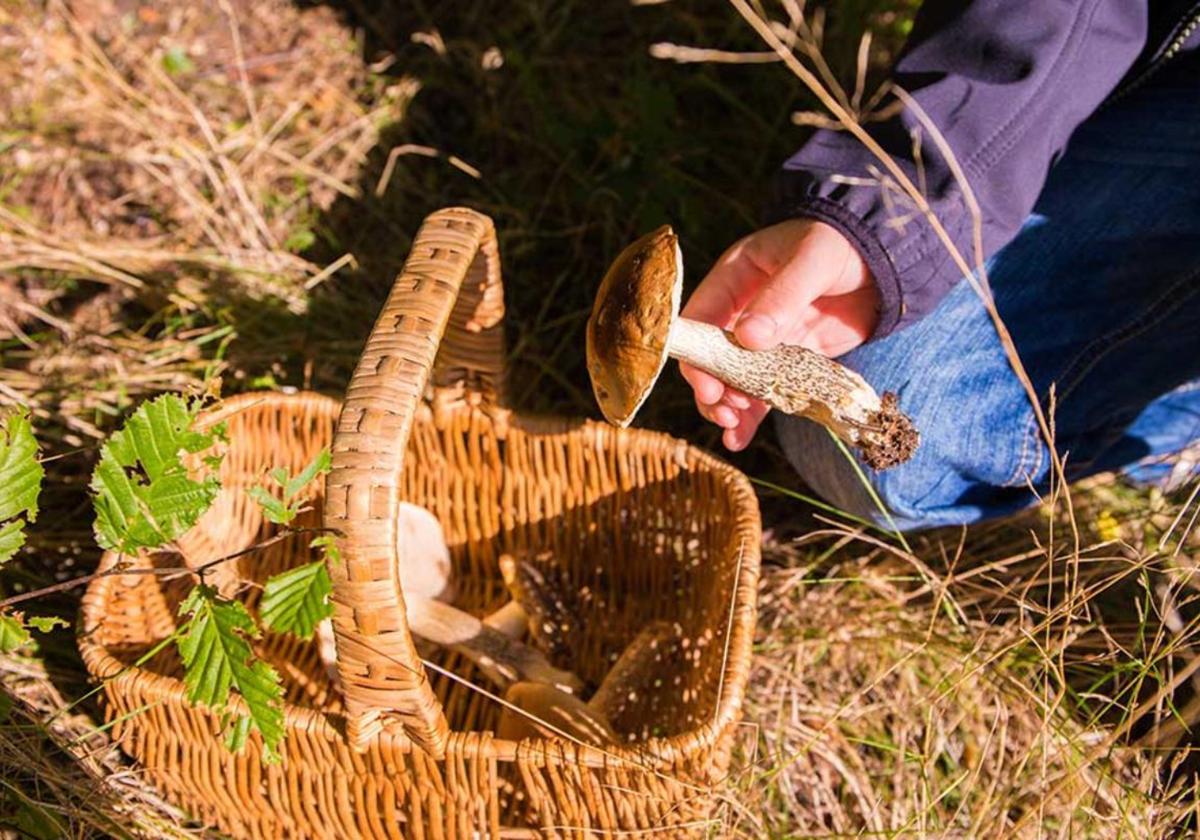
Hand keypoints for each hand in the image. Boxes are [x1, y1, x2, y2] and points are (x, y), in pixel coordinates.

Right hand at [680, 218, 878, 450]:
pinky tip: (739, 437)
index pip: (700, 319)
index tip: (708, 384)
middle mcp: (741, 310)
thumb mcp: (812, 261)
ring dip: (729, 405)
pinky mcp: (788, 359)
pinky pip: (764, 390)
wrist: (884, 259)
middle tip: (725, 412)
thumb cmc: (841, 244)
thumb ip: (781, 297)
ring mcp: (764, 339)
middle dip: (713, 387)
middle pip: (711, 357)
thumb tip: (748, 339)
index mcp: (735, 277)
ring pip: (734, 379)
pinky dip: (752, 414)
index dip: (697, 353)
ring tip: (733, 428)